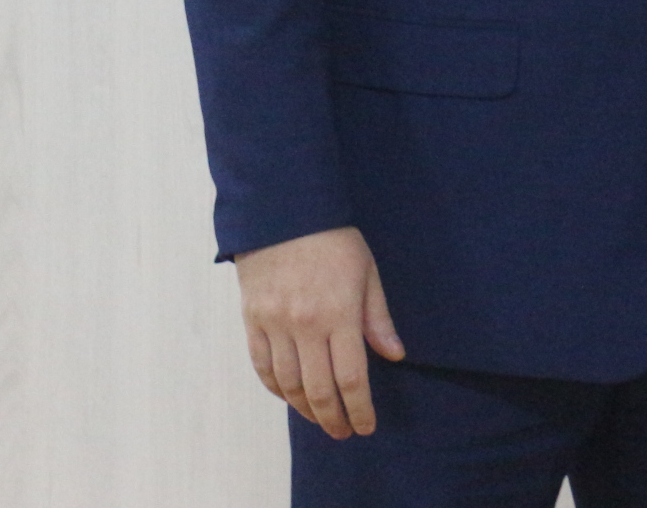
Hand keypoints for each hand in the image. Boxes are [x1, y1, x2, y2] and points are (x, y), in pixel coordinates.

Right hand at [233, 226, 403, 438]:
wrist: (283, 214)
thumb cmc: (334, 240)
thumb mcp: (367, 273)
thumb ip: (378, 318)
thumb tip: (394, 356)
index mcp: (338, 313)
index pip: (351, 377)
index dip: (359, 407)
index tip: (366, 426)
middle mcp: (304, 325)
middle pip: (318, 389)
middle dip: (334, 417)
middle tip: (344, 432)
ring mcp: (274, 325)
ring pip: (288, 384)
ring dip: (305, 409)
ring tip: (322, 418)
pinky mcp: (252, 321)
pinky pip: (262, 367)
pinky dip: (277, 388)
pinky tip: (291, 396)